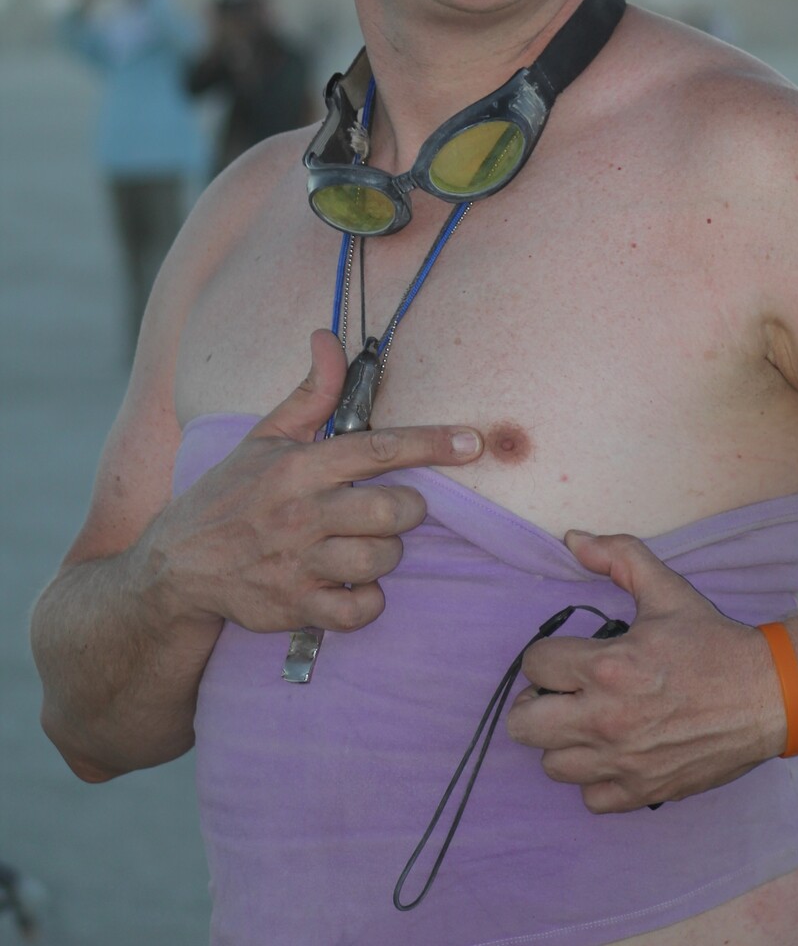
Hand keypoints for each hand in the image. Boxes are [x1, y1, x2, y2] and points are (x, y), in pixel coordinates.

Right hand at [144, 329, 482, 634]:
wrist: (175, 566)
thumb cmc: (230, 494)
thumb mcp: (265, 437)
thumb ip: (310, 392)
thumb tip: (328, 337)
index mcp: (298, 467)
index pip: (377, 449)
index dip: (431, 444)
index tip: (472, 442)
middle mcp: (300, 514)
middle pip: (392, 511)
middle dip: (409, 508)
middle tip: (395, 507)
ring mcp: (297, 564)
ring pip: (382, 559)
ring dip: (387, 552)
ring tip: (366, 543)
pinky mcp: (294, 608)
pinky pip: (360, 609)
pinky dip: (368, 599)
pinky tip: (354, 583)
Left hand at [506, 529, 785, 811]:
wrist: (766, 695)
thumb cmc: (713, 642)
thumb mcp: (666, 589)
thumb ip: (618, 556)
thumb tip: (573, 539)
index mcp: (608, 667)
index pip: (534, 664)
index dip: (546, 656)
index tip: (566, 657)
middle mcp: (606, 719)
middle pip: (522, 724)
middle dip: (536, 702)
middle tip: (562, 693)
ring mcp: (623, 761)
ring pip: (551, 765)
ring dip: (562, 742)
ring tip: (586, 723)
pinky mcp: (642, 791)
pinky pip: (590, 799)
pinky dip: (596, 779)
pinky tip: (613, 753)